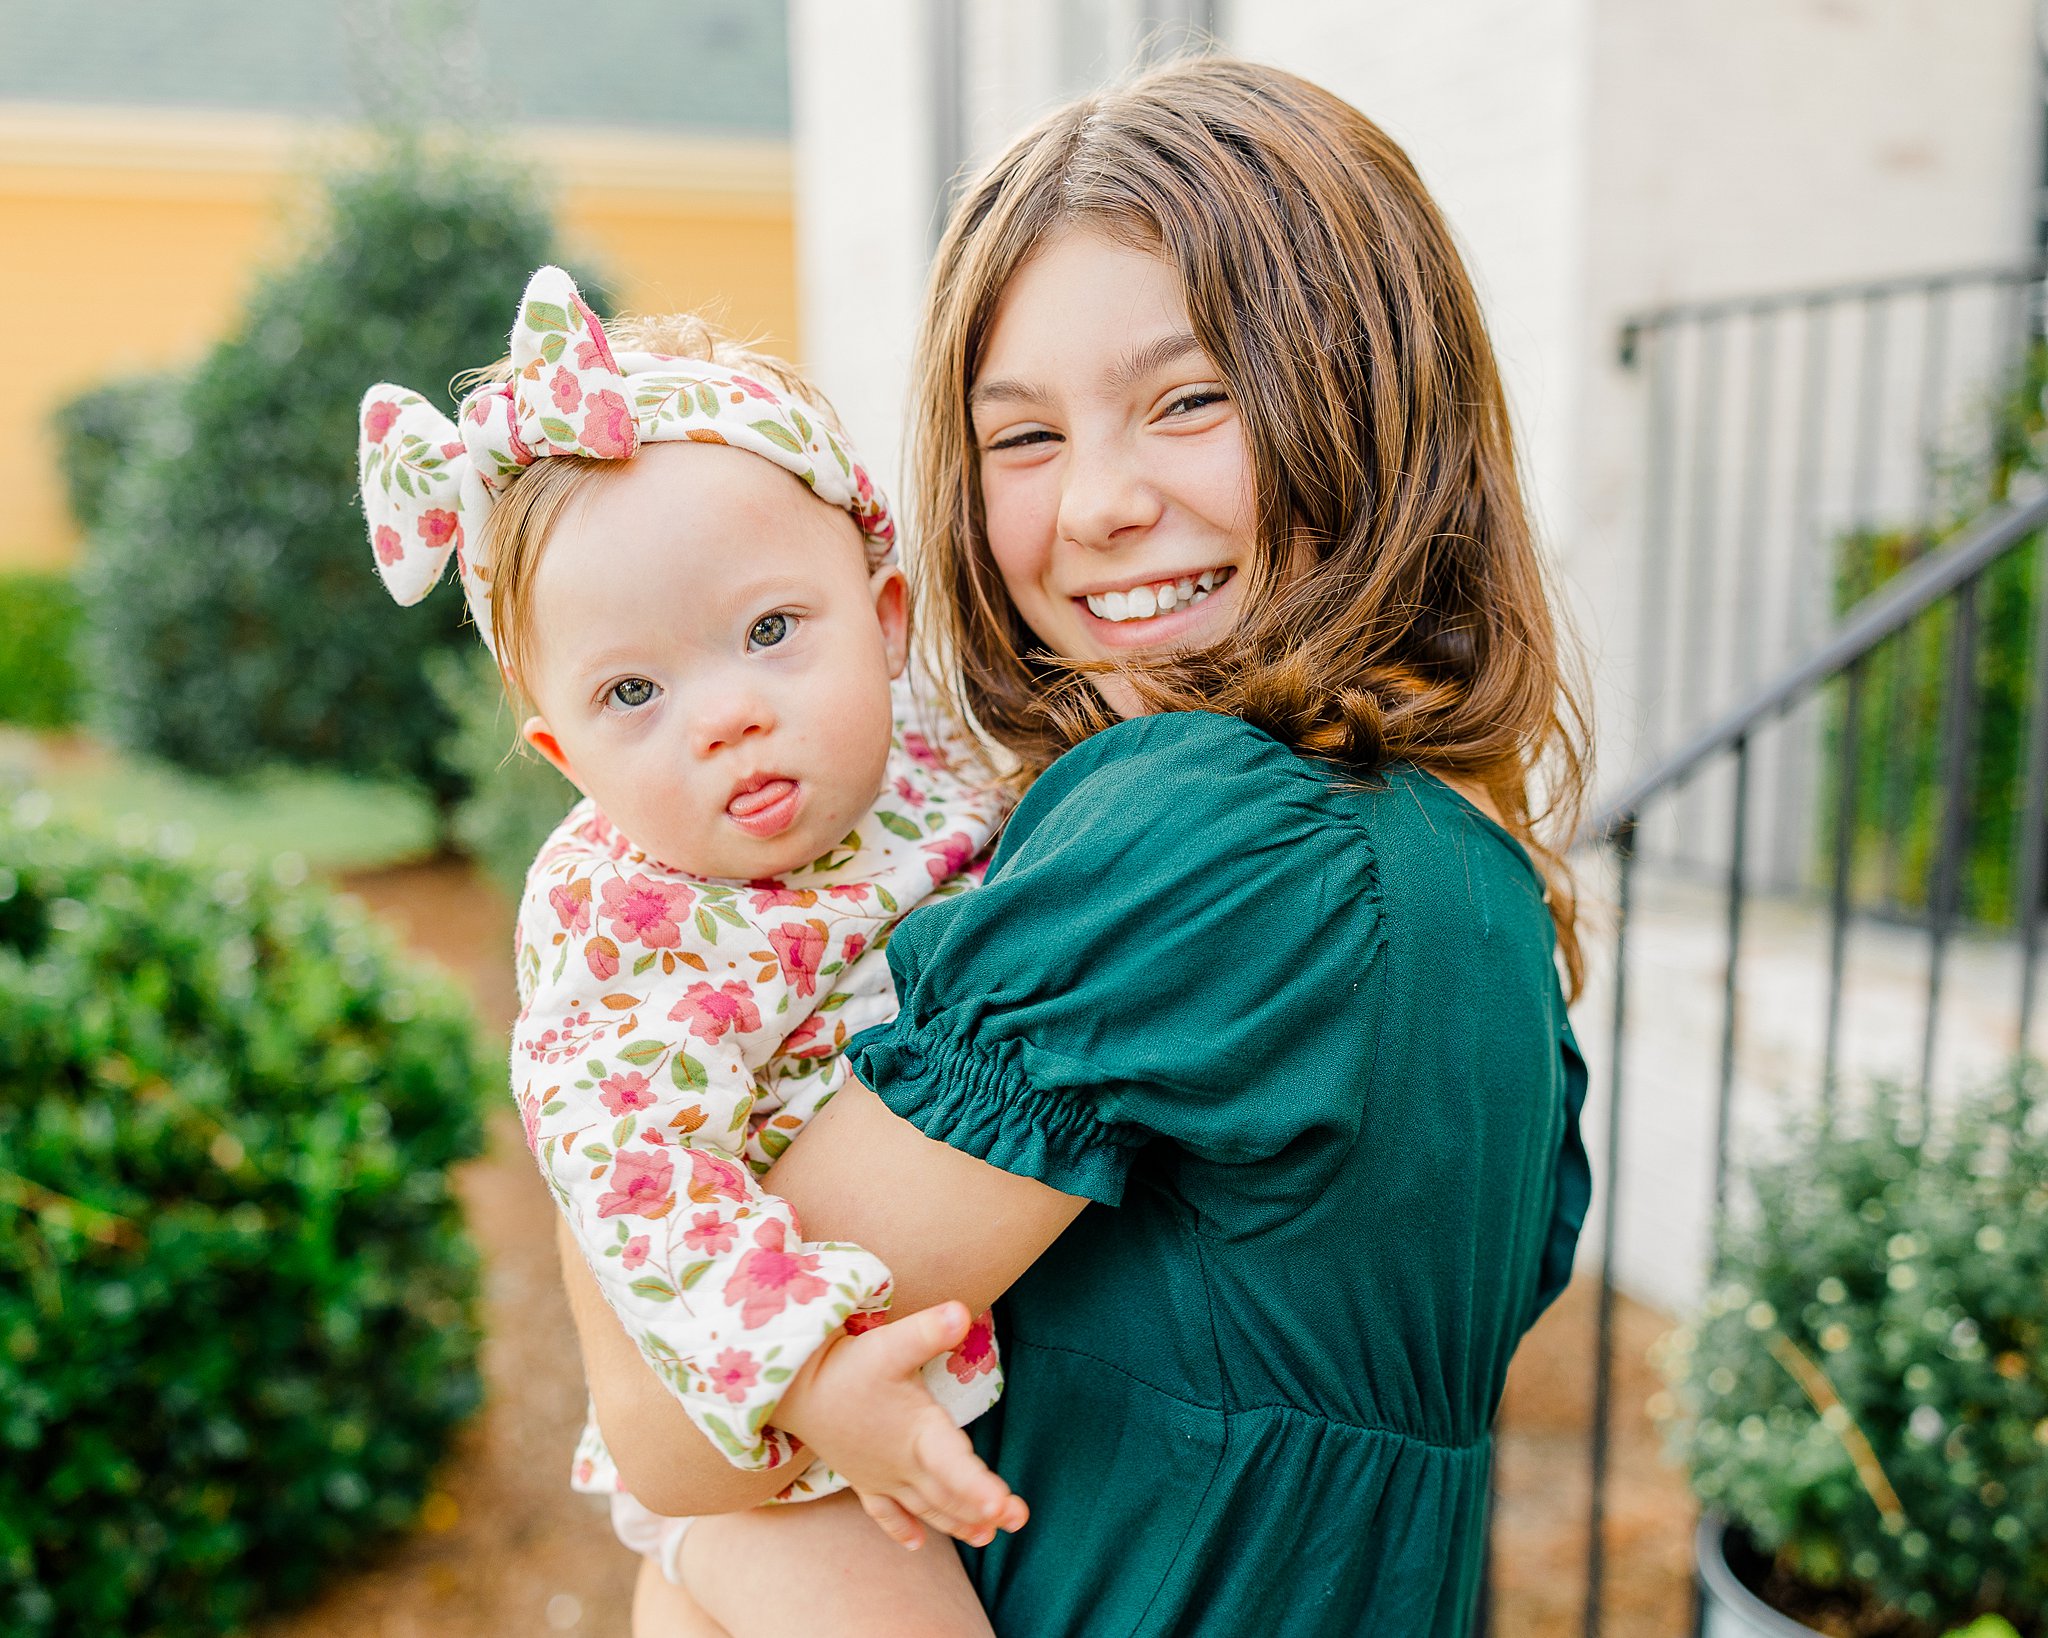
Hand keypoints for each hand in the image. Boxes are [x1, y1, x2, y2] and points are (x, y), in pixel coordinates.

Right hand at [773, 1302, 1028, 1551]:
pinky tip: (915, 1544)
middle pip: (949, 1492)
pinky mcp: (861, 1477)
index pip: (955, 1466)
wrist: (789, 1387)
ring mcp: (881, 1475)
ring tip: (986, 1537)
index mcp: (916, 1433)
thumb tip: (962, 1310)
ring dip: (956, 1522)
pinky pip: (884, 1512)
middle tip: (1018, 1520)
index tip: (1006, 1506)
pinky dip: (901, 1528)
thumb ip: (928, 1330)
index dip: (981, 1487)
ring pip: (925, 1506)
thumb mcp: (888, 1343)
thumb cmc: (844, 1365)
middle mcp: (902, 1463)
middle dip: (984, 1509)